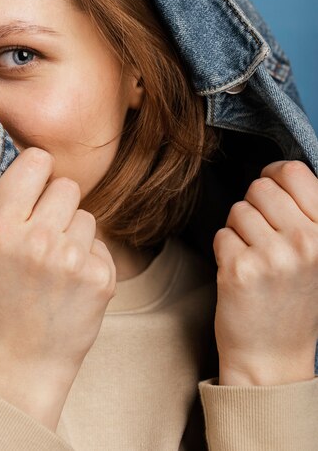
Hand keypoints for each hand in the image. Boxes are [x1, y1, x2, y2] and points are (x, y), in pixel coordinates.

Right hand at [0, 147, 115, 384]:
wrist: (26, 358)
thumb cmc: (4, 295)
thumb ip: (9, 203)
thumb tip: (39, 159)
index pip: (36, 161)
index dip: (38, 170)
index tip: (37, 186)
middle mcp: (35, 240)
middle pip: (67, 185)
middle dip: (58, 206)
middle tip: (46, 236)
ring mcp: (70, 260)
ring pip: (86, 215)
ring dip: (74, 235)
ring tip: (57, 266)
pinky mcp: (100, 277)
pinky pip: (101, 243)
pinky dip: (90, 259)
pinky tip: (73, 283)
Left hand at [212, 160, 317, 384]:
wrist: (274, 358)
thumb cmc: (293, 302)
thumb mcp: (316, 255)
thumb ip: (303, 215)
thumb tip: (275, 172)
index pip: (294, 172)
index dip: (274, 175)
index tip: (270, 189)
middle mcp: (305, 242)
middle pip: (259, 187)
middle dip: (254, 207)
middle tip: (262, 239)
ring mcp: (272, 256)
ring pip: (237, 210)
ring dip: (238, 230)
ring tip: (254, 259)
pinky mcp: (239, 270)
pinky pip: (221, 235)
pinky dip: (225, 250)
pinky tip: (240, 273)